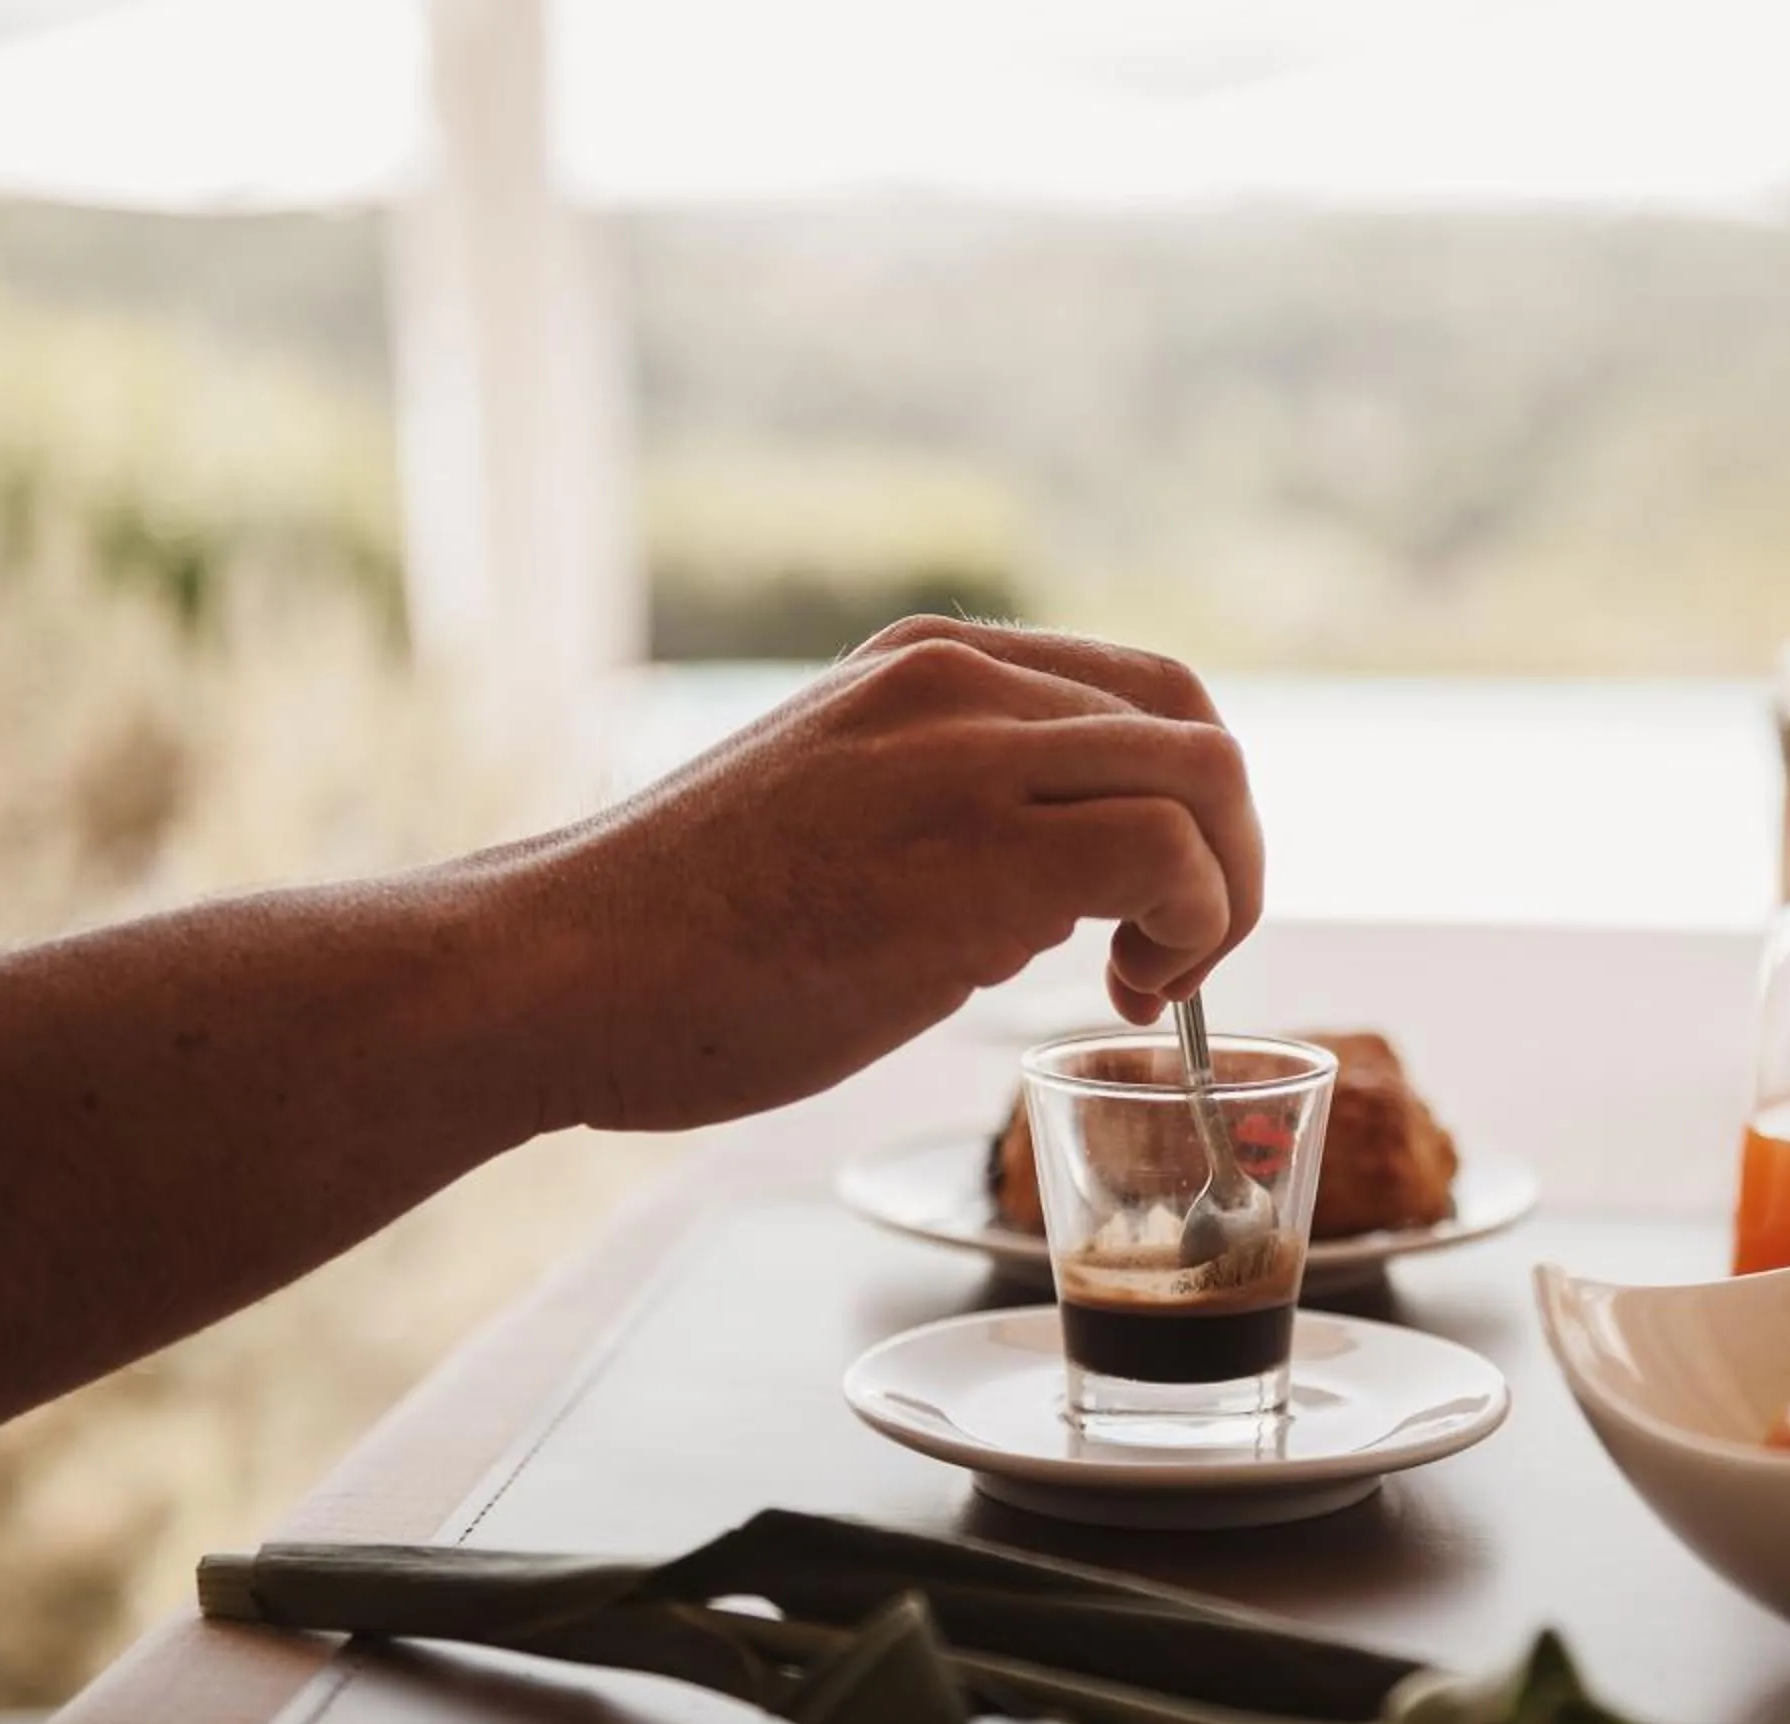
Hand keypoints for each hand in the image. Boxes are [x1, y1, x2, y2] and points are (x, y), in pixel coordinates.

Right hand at [505, 616, 1264, 1130]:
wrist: (559, 972)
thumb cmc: (681, 938)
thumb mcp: (838, 815)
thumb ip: (954, 819)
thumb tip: (1069, 890)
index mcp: (926, 664)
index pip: (1138, 693)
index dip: (1184, 806)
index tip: (1145, 910)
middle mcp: (956, 681)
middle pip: (1194, 721)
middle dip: (1231, 848)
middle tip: (1182, 954)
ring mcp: (964, 754)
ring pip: (1205, 776)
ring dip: (1223, 894)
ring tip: (1146, 984)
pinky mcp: (972, 850)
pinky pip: (1166, 854)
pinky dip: (1192, 929)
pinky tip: (1120, 992)